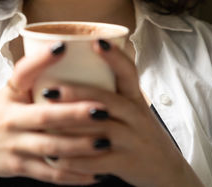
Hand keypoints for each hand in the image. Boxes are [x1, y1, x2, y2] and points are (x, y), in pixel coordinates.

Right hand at [0, 42, 106, 186]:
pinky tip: (94, 175)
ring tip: (106, 142)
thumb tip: (67, 52)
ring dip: (80, 147)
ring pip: (51, 147)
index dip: (41, 60)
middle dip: (75, 114)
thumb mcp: (8, 94)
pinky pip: (49, 173)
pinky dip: (72, 176)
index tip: (63, 46)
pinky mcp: (17, 167)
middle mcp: (9, 119)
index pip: (22, 73)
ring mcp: (13, 145)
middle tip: (104, 110)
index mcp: (9, 94)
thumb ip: (32, 81)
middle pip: (45, 116)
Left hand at [41, 39, 204, 186]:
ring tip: (44, 123)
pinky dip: (77, 160)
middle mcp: (136, 115)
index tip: (96, 41)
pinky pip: (100, 161)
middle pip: (108, 100)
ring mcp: (133, 139)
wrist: (167, 170)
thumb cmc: (138, 134)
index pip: (129, 72)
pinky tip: (56, 158)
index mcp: (135, 98)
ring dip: (71, 127)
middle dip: (76, 94)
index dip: (115, 56)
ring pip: (102, 129)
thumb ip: (108, 95)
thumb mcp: (132, 110)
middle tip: (47, 90)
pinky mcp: (128, 162)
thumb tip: (71, 73)